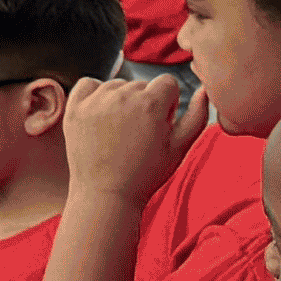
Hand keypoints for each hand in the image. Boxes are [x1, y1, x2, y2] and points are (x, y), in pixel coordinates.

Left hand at [63, 76, 209, 210]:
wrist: (106, 197)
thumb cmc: (146, 175)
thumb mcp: (179, 149)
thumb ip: (198, 116)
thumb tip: (204, 91)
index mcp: (151, 103)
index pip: (168, 83)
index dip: (168, 105)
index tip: (160, 126)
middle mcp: (123, 95)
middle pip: (141, 85)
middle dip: (144, 104)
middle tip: (137, 135)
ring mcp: (96, 101)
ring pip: (116, 85)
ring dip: (121, 101)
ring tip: (119, 132)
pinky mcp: (76, 108)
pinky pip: (89, 84)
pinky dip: (95, 95)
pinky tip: (100, 117)